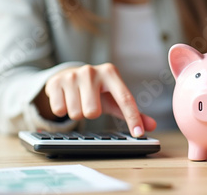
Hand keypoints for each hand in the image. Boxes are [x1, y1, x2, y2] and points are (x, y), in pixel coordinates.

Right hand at [38, 63, 156, 136]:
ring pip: (76, 113)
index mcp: (111, 73)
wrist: (68, 75)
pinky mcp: (55, 82)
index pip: (125, 99)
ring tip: (78, 100)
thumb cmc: (96, 90)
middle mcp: (92, 71)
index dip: (132, 118)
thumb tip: (151, 126)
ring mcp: (72, 75)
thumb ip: (132, 112)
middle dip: (91, 113)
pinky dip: (63, 109)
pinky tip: (66, 99)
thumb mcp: (114, 98)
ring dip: (77, 112)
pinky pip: (60, 110)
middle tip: (89, 103)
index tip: (138, 134)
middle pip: (93, 112)